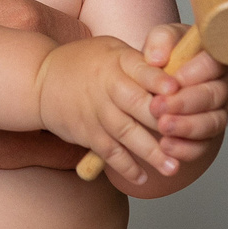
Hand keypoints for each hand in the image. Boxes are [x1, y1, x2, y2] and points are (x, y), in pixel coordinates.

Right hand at [35, 36, 176, 184]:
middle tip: (186, 138)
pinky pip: (109, 152)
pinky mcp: (88, 133)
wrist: (41, 80)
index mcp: (119, 61)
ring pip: (127, 133)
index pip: (142, 69)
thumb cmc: (87, 63)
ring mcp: (97, 111)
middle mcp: (108, 86)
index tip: (177, 90)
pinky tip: (142, 178)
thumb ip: (143, 63)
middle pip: (138, 105)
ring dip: (150, 153)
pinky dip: (125, 166)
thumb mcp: (113, 50)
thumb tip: (181, 77)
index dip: (159, 81)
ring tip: (172, 168)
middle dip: (163, 123)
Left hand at [141, 22, 227, 167]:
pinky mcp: (208, 136)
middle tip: (158, 107)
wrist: (159, 83)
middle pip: (213, 96)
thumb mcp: (162, 40)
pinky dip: (185, 149)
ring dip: (187, 128)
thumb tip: (156, 58)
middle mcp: (223, 86)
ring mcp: (219, 113)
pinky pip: (203, 147)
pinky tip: (166, 146)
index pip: (215, 63)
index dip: (197, 73)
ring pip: (212, 123)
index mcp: (216, 58)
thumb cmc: (166, 55)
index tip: (174, 81)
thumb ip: (161, 41)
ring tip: (162, 127)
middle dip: (185, 103)